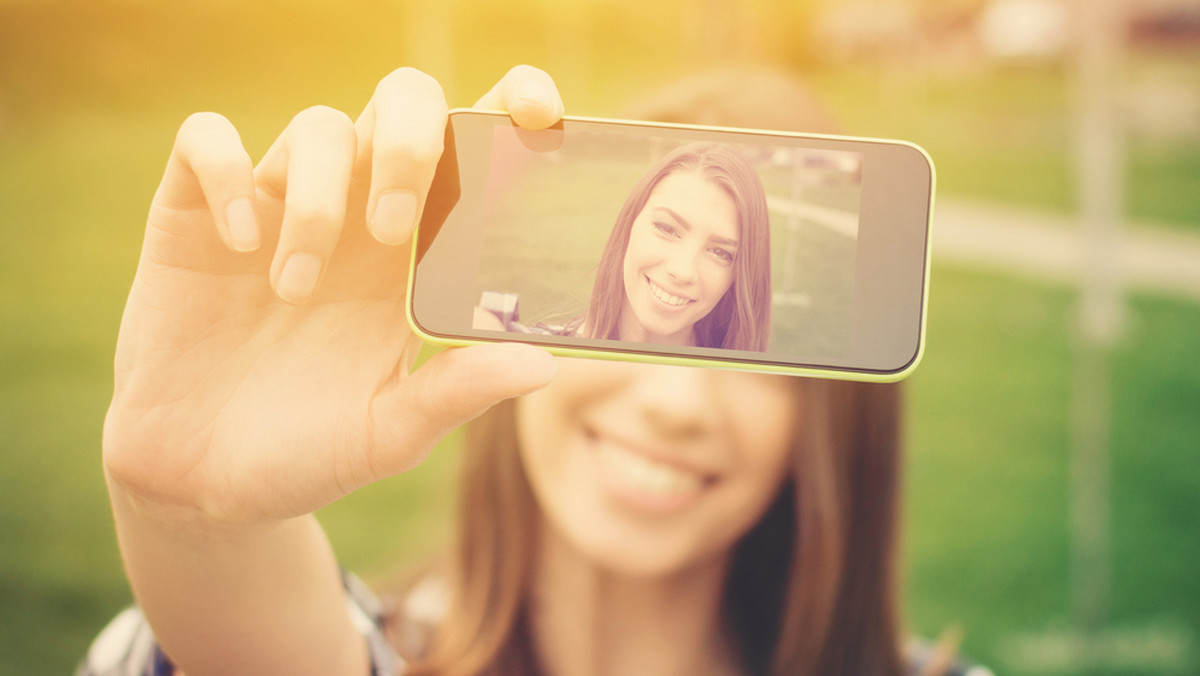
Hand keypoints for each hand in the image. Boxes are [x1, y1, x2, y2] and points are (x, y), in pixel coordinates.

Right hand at [103, 66, 561, 523]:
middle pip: (402, 106)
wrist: (205, 485)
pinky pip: (206, 141)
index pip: (472, 148)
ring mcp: (277, 208)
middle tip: (395, 228)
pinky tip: (238, 244)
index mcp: (419, 255)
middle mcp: (357, 216)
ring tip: (296, 290)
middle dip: (411, 141)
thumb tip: (544, 365)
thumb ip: (458, 392)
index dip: (507, 105)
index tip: (537, 114)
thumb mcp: (391, 431)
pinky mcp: (195, 216)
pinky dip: (227, 172)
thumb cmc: (311, 452)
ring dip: (318, 200)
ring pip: (317, 127)